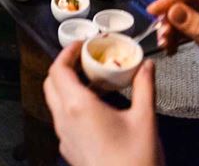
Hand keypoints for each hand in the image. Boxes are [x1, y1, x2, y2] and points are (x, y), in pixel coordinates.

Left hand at [44, 42, 162, 165]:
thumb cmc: (136, 158)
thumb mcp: (145, 119)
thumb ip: (144, 86)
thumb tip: (147, 64)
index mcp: (77, 106)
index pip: (58, 69)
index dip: (67, 52)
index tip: (84, 44)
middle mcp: (63, 120)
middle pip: (51, 83)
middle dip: (65, 66)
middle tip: (88, 59)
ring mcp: (64, 137)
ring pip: (55, 102)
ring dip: (69, 86)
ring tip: (96, 81)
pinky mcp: (69, 150)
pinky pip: (63, 119)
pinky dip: (72, 104)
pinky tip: (98, 107)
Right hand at [147, 0, 198, 102]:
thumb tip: (173, 11)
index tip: (154, 11)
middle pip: (187, 0)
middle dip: (170, 15)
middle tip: (160, 34)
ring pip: (184, 13)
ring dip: (171, 27)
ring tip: (165, 44)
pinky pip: (187, 26)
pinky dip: (176, 35)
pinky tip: (170, 49)